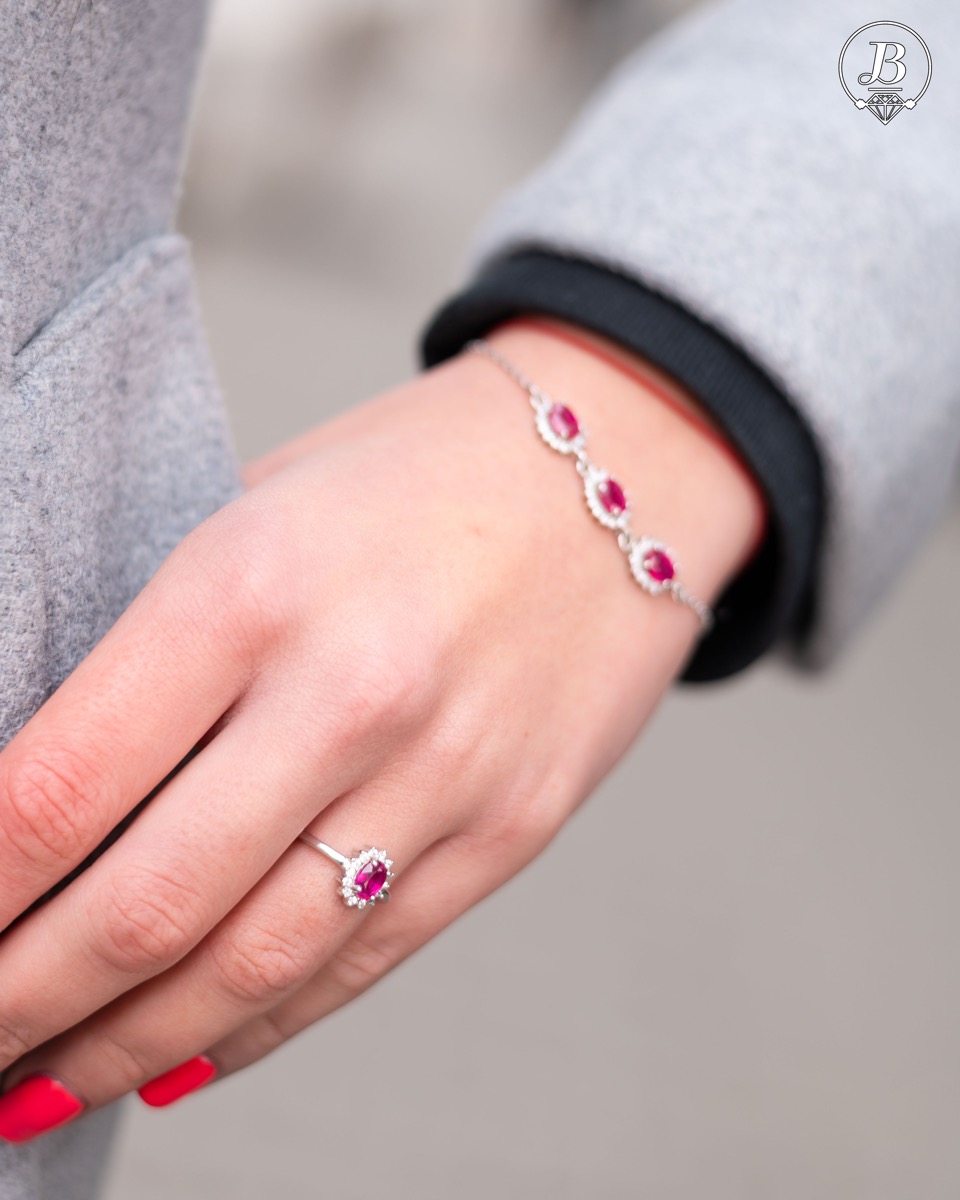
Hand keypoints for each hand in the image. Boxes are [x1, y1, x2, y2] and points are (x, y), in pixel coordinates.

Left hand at [0, 319, 761, 1139]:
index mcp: (256, 586)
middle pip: (145, 907)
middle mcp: (350, 693)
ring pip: (251, 968)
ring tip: (47, 1081)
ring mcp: (443, 776)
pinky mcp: (510, 830)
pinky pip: (360, 963)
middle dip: (19, 1002)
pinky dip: (255, 1029)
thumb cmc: (424, 477)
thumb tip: (53, 792)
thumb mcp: (264, 510)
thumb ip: (165, 646)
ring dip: (126, 1046)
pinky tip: (184, 1056)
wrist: (621, 470)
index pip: (63, 785)